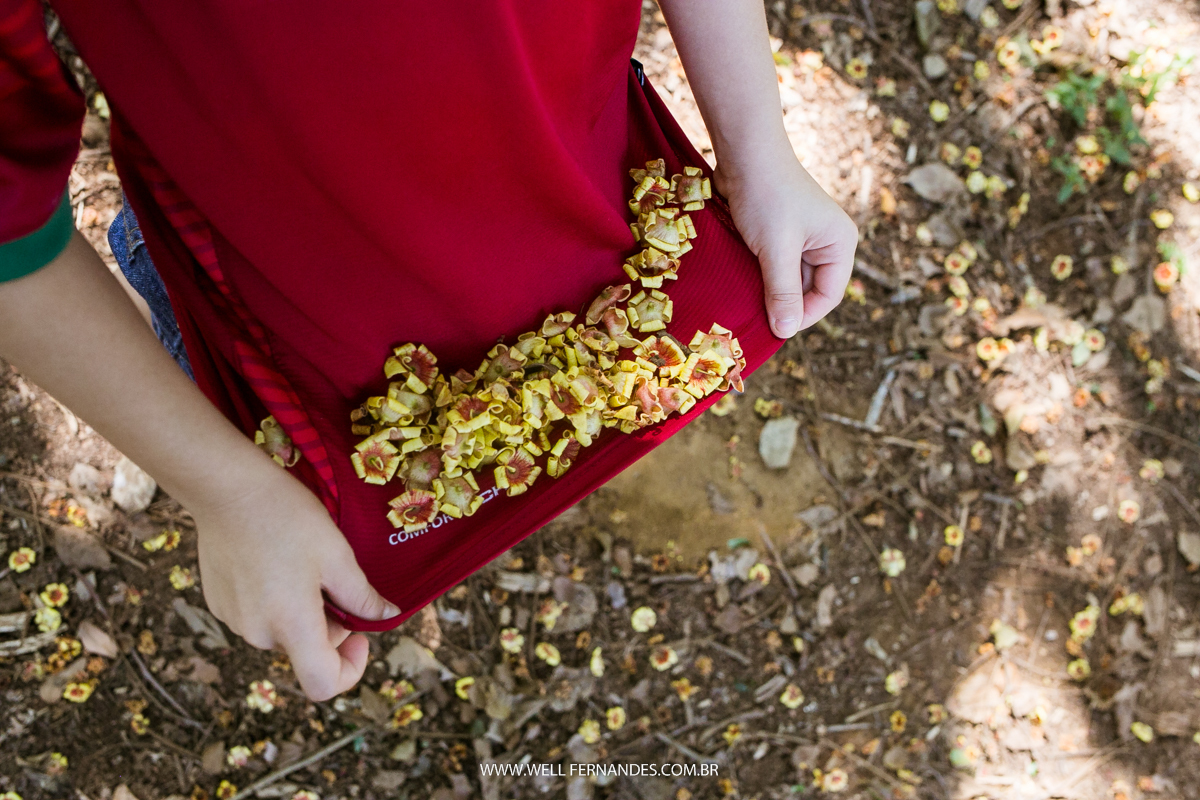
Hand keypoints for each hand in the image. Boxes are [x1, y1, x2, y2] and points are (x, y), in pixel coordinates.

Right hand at [192, 461, 400, 700]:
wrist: (226, 488)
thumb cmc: (288, 517)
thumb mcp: (337, 555)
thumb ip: (362, 596)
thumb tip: (385, 616)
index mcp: (291, 625)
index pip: (322, 685)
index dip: (350, 670)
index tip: (360, 635)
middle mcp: (258, 633)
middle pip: (305, 650)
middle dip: (328, 624)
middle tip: (334, 578)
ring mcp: (233, 620)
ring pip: (282, 630)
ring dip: (301, 610)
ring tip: (301, 562)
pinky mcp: (218, 603)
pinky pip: (258, 615)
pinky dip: (275, 599)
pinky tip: (274, 560)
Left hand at [713, 154, 857, 337]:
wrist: (744, 152)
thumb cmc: (767, 196)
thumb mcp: (776, 249)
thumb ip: (782, 291)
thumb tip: (786, 331)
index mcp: (840, 243)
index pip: (829, 295)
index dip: (804, 316)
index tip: (775, 330)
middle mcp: (826, 241)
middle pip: (809, 289)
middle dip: (784, 303)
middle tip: (756, 320)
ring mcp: (803, 237)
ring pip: (788, 279)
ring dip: (769, 290)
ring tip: (747, 302)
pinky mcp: (780, 233)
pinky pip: (774, 265)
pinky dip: (760, 276)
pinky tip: (742, 284)